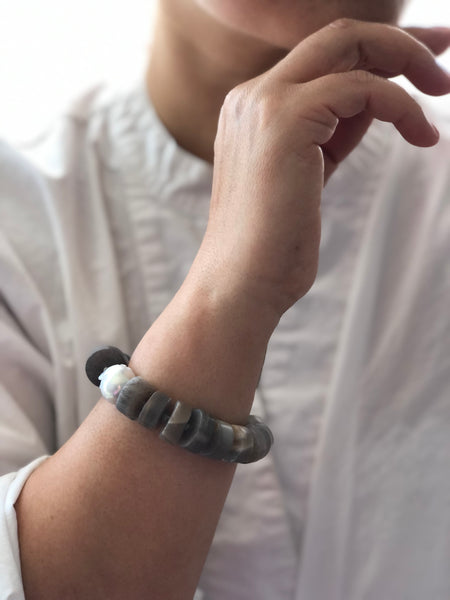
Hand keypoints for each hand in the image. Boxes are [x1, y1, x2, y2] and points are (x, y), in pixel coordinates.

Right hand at [192, 20, 449, 322]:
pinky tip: (422, 135)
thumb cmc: (273, 243)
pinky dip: (401, 105)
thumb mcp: (308, 173)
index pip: (321, 60)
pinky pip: (363, 89)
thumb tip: (375, 98)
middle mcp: (252, 97)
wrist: (240, 284)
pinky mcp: (285, 120)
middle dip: (397, 40)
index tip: (420, 64)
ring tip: (442, 91)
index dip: (375, 53)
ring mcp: (264, 104)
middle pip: (336, 36)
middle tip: (443, 58)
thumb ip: (332, 131)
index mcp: (252, 109)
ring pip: (350, 46)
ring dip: (407, 62)